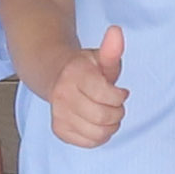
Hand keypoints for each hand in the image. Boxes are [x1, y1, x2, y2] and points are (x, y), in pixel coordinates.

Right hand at [48, 25, 129, 148]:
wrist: (55, 76)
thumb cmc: (84, 68)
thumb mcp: (100, 57)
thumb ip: (111, 49)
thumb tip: (116, 31)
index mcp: (74, 74)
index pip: (108, 96)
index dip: (120, 96)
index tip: (120, 92)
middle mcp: (62, 95)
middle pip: (104, 116)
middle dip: (117, 112)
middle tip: (115, 105)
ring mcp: (59, 114)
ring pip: (97, 133)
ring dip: (110, 126)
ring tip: (107, 114)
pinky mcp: (59, 129)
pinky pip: (88, 142)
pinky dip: (99, 136)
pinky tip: (97, 123)